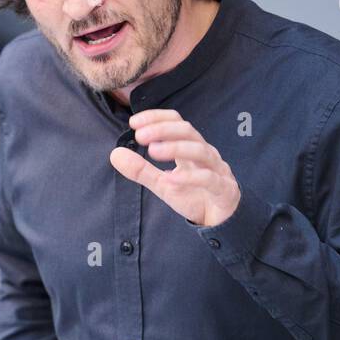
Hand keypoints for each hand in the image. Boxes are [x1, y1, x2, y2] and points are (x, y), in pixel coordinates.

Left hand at [109, 109, 240, 227]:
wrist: (221, 221)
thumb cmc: (194, 195)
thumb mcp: (162, 183)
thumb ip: (140, 170)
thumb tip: (115, 154)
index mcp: (190, 148)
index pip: (177, 122)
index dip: (157, 118)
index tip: (134, 123)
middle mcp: (205, 154)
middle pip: (188, 131)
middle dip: (163, 130)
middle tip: (139, 136)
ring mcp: (217, 170)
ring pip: (200, 151)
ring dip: (175, 148)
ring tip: (152, 152)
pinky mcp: (224, 190)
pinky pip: (209, 179)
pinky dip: (190, 178)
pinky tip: (171, 179)